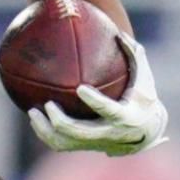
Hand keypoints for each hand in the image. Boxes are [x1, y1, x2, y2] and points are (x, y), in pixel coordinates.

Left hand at [27, 33, 168, 155]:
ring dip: (47, 130)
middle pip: (81, 132)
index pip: (108, 111)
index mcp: (126, 116)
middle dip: (62, 120)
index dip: (94, 102)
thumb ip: (133, 54)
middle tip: (48, 103)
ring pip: (66, 143)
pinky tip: (34, 119)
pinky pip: (61, 145)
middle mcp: (110, 133)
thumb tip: (117, 31)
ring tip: (32, 112)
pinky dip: (45, 134)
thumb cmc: (143, 96)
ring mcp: (96, 143)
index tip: (80, 88)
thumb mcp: (144, 77)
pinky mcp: (86, 147)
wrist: (148, 131)